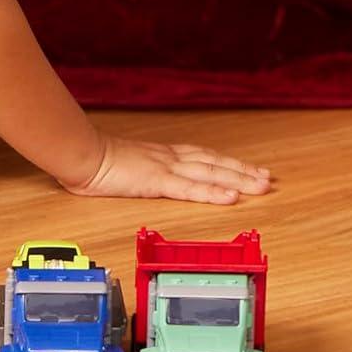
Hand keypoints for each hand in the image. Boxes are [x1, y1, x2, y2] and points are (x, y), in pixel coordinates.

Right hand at [60, 133, 272, 204]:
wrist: (83, 154)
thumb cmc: (101, 161)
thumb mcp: (132, 167)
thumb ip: (148, 171)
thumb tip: (153, 177)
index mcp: (169, 155)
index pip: (209, 158)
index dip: (232, 165)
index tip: (252, 169)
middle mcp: (174, 158)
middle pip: (217, 164)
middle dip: (244, 172)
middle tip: (268, 178)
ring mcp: (168, 168)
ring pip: (211, 174)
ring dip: (239, 180)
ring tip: (260, 185)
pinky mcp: (158, 181)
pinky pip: (190, 189)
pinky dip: (213, 193)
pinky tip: (230, 197)